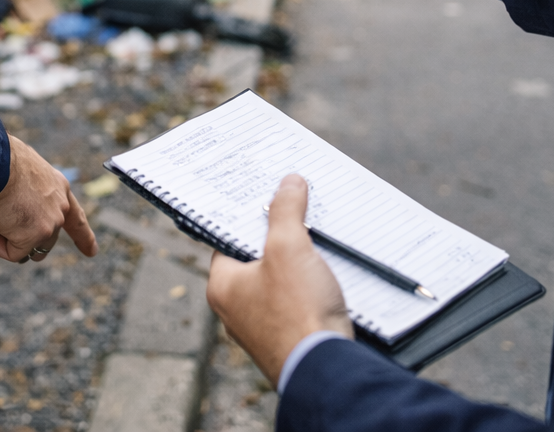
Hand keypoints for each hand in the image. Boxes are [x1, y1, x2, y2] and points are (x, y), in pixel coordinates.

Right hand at [0, 136, 99, 263]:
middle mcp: (59, 206)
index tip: (92, 252)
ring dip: (2, 238)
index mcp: (57, 186)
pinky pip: (11, 253)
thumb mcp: (17, 172)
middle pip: (44, 239)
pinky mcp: (35, 236)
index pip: (74, 216)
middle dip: (20, 238)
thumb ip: (22, 192)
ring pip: (26, 248)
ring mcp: (50, 223)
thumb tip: (7, 207)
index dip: (83, 236)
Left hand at [206, 175, 352, 384]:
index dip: (249, 215)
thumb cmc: (297, 311)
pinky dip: (311, 288)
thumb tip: (289, 182)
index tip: (269, 195)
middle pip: (257, 259)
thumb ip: (285, 210)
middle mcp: (236, 310)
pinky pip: (298, 305)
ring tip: (319, 238)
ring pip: (280, 283)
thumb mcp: (289, 247)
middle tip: (299, 210)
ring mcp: (263, 329)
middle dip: (280, 237)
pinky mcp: (290, 341)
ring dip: (299, 263)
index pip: (229, 239)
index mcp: (222, 286)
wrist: (328, 370)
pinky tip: (331, 274)